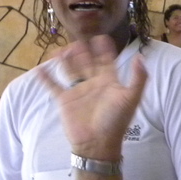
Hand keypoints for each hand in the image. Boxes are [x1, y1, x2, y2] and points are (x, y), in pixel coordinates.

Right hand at [37, 36, 145, 159]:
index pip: (106, 60)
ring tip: (61, 50)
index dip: (104, 49)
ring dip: (65, 59)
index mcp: (109, 81)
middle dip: (82, 50)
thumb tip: (140, 57)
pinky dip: (46, 77)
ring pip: (70, 69)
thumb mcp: (131, 98)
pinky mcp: (64, 100)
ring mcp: (78, 90)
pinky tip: (40, 68)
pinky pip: (53, 86)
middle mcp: (93, 83)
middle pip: (86, 61)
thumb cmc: (116, 121)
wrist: (98, 143)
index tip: (101, 37)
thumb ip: (138, 78)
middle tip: (77, 40)